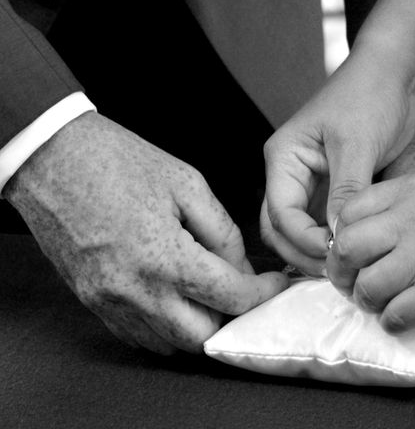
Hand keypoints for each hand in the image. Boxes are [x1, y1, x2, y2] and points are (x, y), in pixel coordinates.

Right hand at [4, 113, 287, 353]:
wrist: (52, 157)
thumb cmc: (118, 161)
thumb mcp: (187, 183)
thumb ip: (223, 232)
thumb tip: (241, 268)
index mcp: (166, 257)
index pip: (231, 297)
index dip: (263, 294)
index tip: (275, 284)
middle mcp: (136, 291)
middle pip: (202, 337)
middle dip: (230, 319)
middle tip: (240, 292)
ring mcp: (109, 301)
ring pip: (169, 344)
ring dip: (197, 326)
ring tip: (207, 294)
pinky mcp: (91, 301)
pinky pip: (137, 335)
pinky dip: (164, 326)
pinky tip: (173, 297)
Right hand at [262, 50, 414, 274]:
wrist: (394, 74)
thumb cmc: (369, 94)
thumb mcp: (356, 144)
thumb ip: (345, 191)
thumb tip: (338, 235)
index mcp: (283, 158)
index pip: (280, 212)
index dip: (303, 239)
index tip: (335, 251)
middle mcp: (289, 173)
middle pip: (280, 227)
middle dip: (302, 252)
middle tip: (336, 270)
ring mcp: (309, 181)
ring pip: (299, 229)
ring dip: (315, 250)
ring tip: (344, 266)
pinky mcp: (331, 186)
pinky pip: (322, 221)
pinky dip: (331, 238)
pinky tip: (351, 250)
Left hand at [325, 171, 414, 331]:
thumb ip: (400, 203)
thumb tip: (367, 234)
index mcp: (407, 190)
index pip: (347, 212)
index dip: (339, 237)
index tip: (348, 252)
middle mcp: (409, 220)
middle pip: (346, 249)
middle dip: (341, 271)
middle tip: (351, 282)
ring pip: (367, 286)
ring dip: (367, 300)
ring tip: (379, 301)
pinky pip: (396, 313)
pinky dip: (392, 320)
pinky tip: (401, 315)